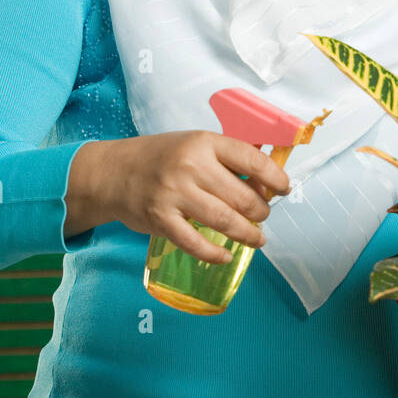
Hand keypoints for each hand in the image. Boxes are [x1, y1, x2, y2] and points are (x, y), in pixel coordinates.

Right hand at [64, 131, 290, 263]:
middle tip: (264, 216)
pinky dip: (216, 254)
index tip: (284, 189)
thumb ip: (226, 160)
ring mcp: (174, 194)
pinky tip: (227, 255)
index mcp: (204, 142)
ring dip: (248, 235)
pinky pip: (196, 244)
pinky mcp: (161, 220)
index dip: (275, 178)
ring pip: (225, 221)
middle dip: (262, 211)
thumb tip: (266, 183)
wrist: (112, 172)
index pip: (252, 159)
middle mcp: (191, 166)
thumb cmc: (160, 157)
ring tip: (257, 239)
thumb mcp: (194, 144)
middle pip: (243, 196)